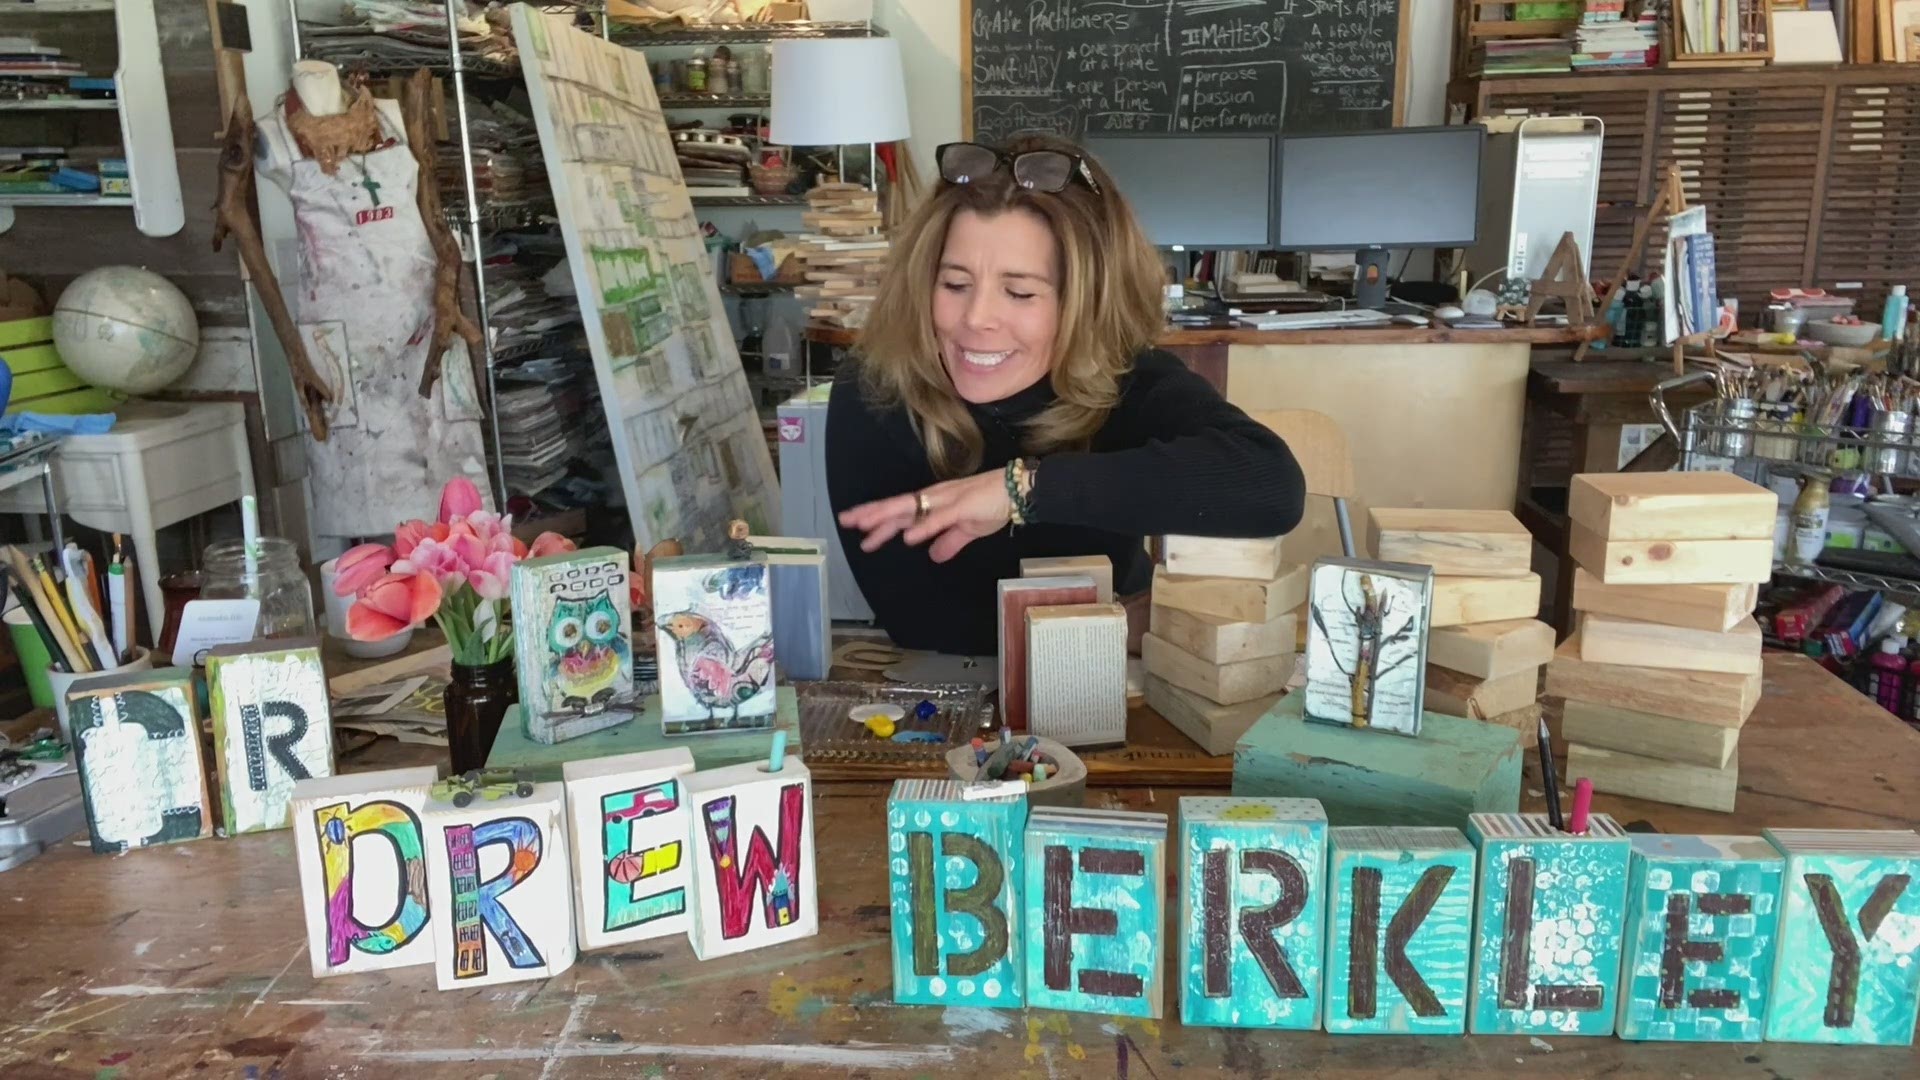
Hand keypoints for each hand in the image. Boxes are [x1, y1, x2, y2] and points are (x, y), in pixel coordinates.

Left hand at [838, 470, 1011, 562]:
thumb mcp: (967, 529)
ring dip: (886, 517)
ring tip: (865, 526)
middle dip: (871, 514)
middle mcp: (933, 498)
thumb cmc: (991, 505)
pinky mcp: (961, 507)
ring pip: (909, 508)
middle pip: (896, 507)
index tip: (857, 527)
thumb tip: (934, 556)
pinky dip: (922, 527)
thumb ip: (949, 542)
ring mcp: (945, 501)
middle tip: (845, 521)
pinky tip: (907, 537)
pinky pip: (938, 518)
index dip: (878, 519)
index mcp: (933, 503)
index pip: (900, 511)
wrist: (1016, 490)